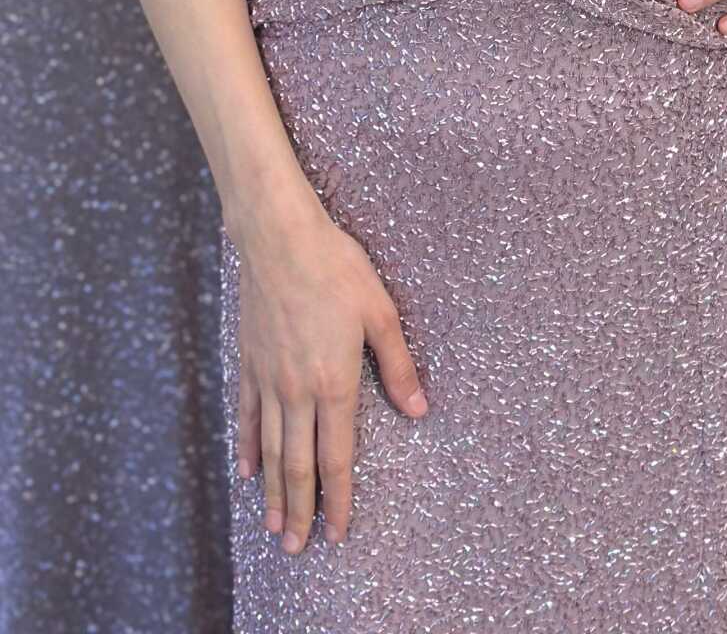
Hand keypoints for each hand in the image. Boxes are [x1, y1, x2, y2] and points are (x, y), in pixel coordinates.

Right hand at [235, 202, 427, 554]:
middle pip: (298, 465)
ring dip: (273, 492)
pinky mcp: (250, 362)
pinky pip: (247, 415)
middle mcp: (297, 390)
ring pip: (270, 449)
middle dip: (301, 511)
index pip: (337, 456)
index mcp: (335, 381)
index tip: (340, 532)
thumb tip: (419, 410)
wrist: (279, 238)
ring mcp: (268, 378)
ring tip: (274, 527)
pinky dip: (248, 447)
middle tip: (298, 549)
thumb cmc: (336, 268)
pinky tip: (249, 472)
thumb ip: (398, 365)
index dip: (339, 498)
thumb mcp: (380, 312)